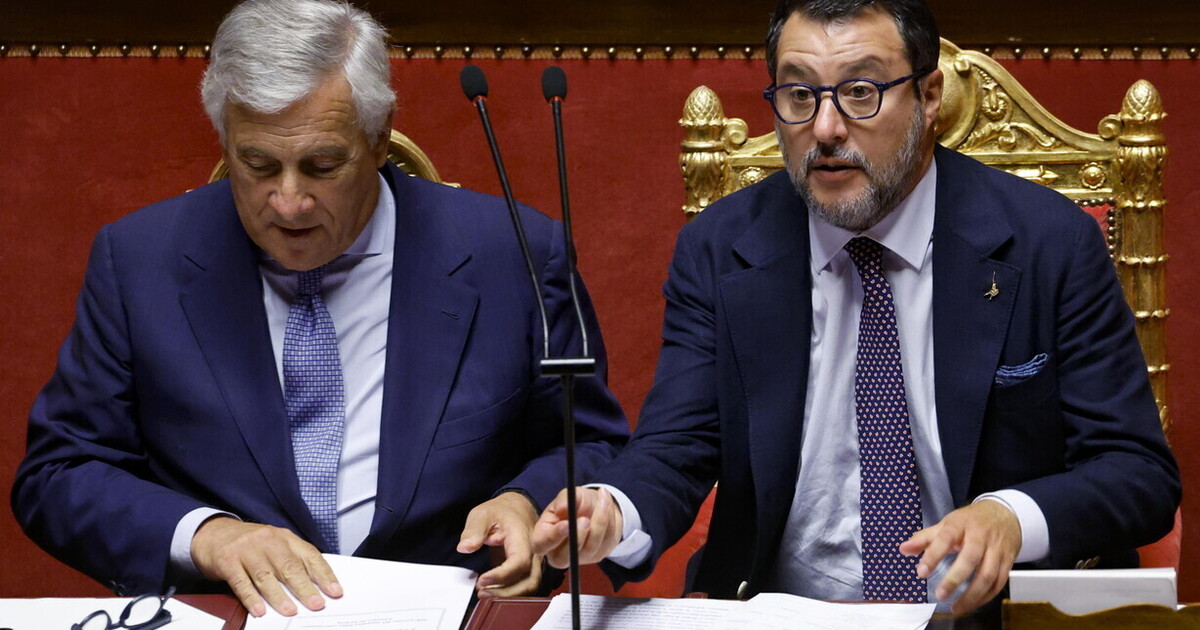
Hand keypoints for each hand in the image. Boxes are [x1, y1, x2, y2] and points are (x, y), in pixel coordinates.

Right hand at [191, 517, 341, 616]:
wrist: (213, 532)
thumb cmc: (249, 543)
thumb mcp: (274, 544)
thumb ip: (293, 560)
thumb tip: (315, 585)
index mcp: (285, 537)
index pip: (309, 555)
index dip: (324, 574)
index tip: (335, 590)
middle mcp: (268, 541)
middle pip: (289, 566)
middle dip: (305, 587)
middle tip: (316, 603)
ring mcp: (247, 550)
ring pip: (266, 575)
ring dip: (279, 596)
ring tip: (290, 610)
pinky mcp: (227, 560)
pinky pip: (241, 581)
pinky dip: (251, 598)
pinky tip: (259, 610)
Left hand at [457, 492, 542, 596]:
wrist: (517, 508)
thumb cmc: (501, 511)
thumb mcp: (483, 514)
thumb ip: (474, 530)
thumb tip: (465, 547)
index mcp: (523, 536)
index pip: (519, 562)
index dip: (502, 575)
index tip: (481, 580)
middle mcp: (535, 551)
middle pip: (529, 580)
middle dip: (505, 592)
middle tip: (481, 592)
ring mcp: (535, 561)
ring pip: (529, 586)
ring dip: (508, 595)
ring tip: (484, 594)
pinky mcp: (529, 568)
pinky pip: (525, 585)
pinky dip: (510, 593)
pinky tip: (492, 591)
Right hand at [530, 487, 622, 568]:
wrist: (594, 507)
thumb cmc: (574, 503)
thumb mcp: (567, 496)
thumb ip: (563, 500)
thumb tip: (562, 509)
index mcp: (543, 539)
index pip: (541, 545)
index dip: (553, 537)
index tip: (566, 524)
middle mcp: (559, 554)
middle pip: (566, 556)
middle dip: (579, 536)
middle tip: (585, 519)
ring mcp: (580, 558)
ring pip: (591, 546)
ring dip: (599, 520)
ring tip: (602, 496)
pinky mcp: (599, 555)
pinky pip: (606, 540)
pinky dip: (609, 519)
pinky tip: (607, 503)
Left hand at [899, 501, 1021, 613]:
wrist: (1005, 515)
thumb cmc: (970, 522)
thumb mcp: (946, 524)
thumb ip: (925, 538)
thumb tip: (903, 549)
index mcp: (961, 524)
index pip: (946, 538)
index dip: (933, 555)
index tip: (921, 572)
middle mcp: (981, 536)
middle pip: (970, 559)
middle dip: (954, 579)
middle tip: (940, 594)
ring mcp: (996, 549)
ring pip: (988, 575)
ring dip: (972, 594)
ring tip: (956, 607)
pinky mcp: (1008, 561)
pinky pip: (998, 582)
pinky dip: (986, 596)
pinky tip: (972, 603)